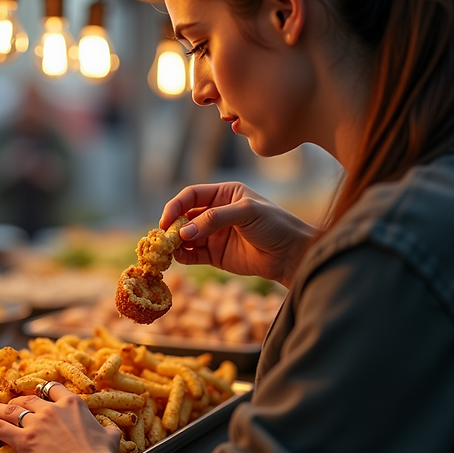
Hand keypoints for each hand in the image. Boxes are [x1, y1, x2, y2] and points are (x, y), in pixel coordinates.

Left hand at [0, 383, 120, 452]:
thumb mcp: (110, 437)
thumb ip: (108, 431)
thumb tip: (113, 432)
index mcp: (72, 404)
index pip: (53, 388)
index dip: (42, 390)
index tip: (36, 392)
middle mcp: (52, 408)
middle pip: (28, 398)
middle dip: (16, 400)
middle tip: (7, 402)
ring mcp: (36, 422)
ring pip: (10, 410)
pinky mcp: (24, 440)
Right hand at [160, 182, 317, 287]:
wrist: (290, 254)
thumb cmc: (274, 225)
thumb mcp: (246, 213)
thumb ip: (214, 219)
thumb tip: (184, 232)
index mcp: (224, 194)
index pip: (192, 195)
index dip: (176, 206)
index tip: (166, 220)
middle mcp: (216, 213)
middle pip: (185, 216)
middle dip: (172, 225)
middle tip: (163, 237)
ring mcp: (214, 234)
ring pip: (186, 237)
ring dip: (175, 242)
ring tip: (167, 249)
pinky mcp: (215, 255)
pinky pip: (193, 255)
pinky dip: (183, 256)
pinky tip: (178, 258)